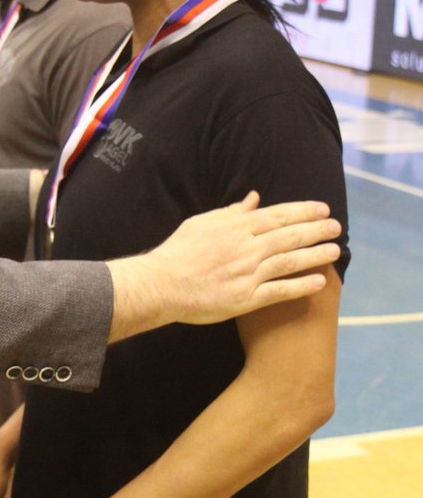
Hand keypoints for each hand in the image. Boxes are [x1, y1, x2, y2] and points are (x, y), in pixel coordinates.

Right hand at [106, 192, 340, 340]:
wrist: (161, 284)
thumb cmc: (178, 252)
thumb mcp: (201, 223)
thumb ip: (230, 212)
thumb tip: (254, 198)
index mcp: (234, 228)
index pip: (276, 216)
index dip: (302, 211)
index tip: (322, 209)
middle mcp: (245, 248)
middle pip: (288, 236)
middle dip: (316, 229)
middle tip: (336, 227)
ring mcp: (247, 274)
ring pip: (289, 261)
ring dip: (315, 255)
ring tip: (335, 251)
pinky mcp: (246, 298)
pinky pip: (280, 291)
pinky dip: (301, 286)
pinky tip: (319, 282)